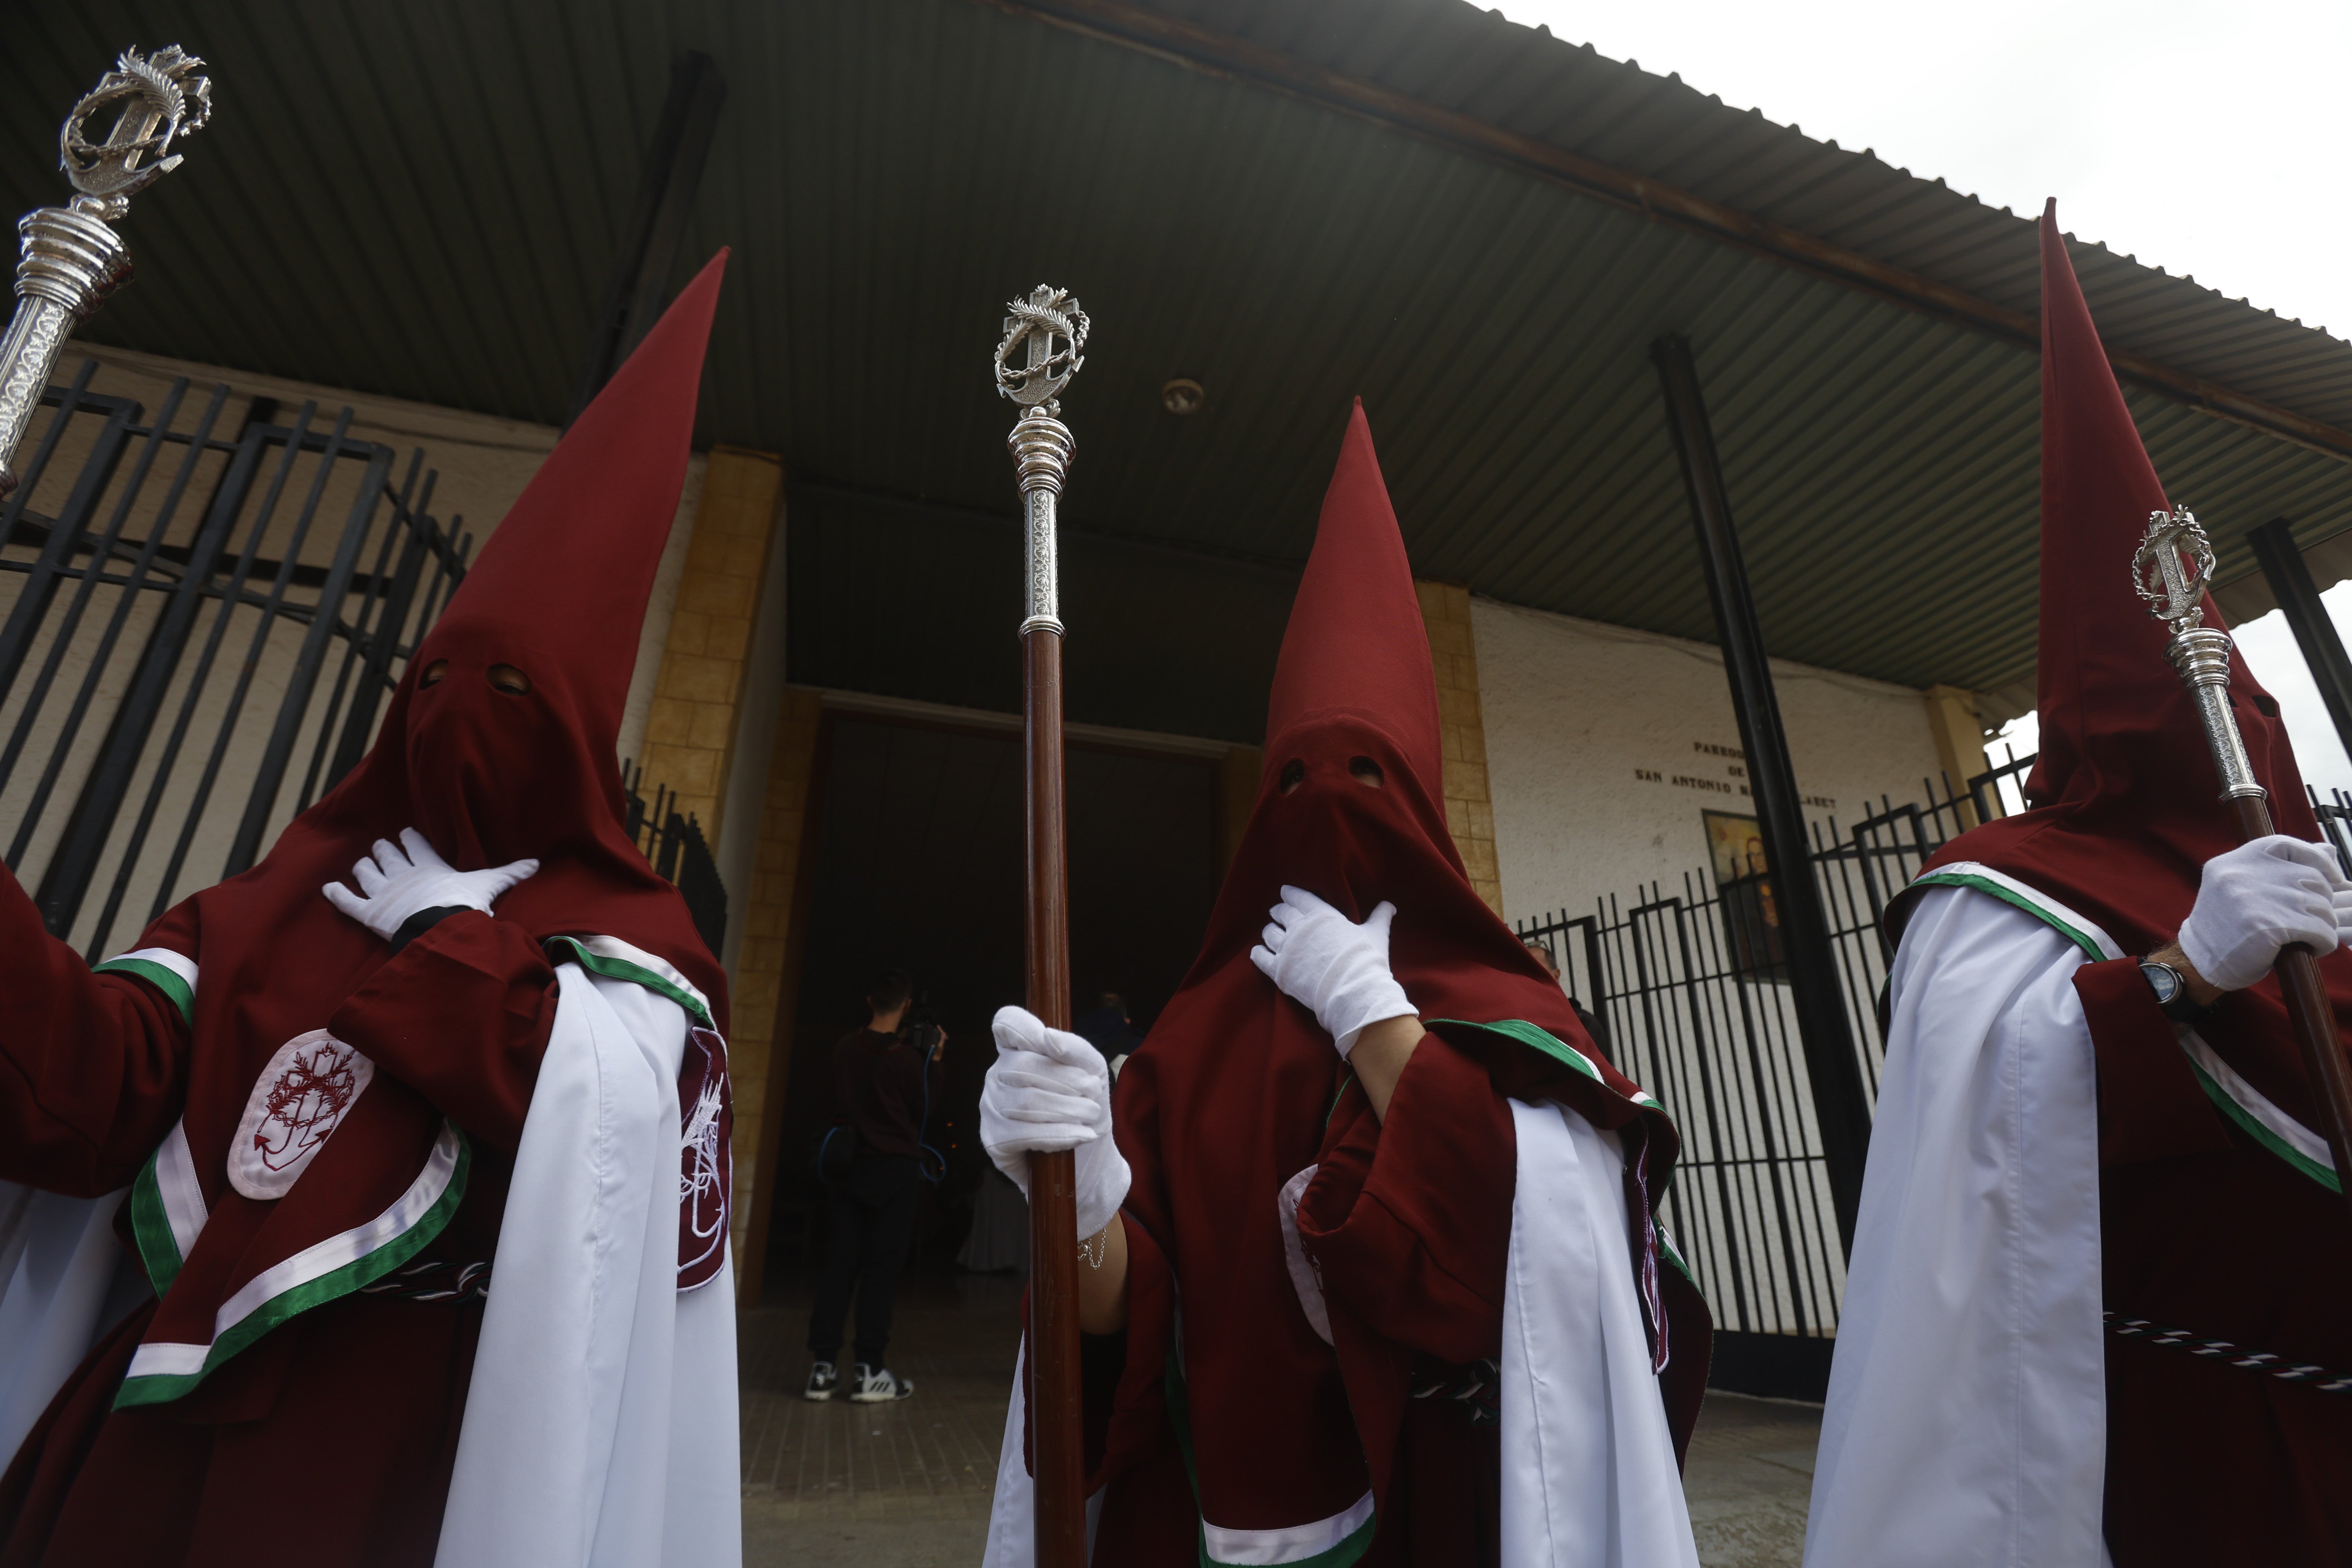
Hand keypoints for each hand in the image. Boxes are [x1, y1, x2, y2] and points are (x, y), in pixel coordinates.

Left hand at [322, 828, 539, 942]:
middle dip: (384, 850)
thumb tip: (536, 863)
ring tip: (362, 865)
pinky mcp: (368, 913)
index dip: (410, 838)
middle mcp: (402, 874)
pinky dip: (336, 894)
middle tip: (382, 847)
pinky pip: (347, 901)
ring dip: (364, 868)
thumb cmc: (463, 905)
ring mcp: (383, 892)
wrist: (439, 927)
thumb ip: (508, 875)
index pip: (417, 845)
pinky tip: (328, 887)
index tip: (406, 833)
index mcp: (429, 866)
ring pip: (367, 873)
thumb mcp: (488, 886)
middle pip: (388, 855)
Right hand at [929, 1027, 948, 1060]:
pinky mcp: (938, 1047)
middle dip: (940, 1030)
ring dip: (939, 1033)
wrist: (935, 1060)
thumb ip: (942, 1041)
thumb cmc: (937, 1054)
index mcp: (944, 1042)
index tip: (937, 1026)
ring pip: (941, 1037)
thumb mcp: (939, 1047)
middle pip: (943, 1035)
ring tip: (936, 1030)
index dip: (941, 1029)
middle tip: (937, 1027)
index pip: (943, 1034)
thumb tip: (943, 1034)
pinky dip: (937, 1037)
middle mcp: (943, 1043)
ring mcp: (940, 1045)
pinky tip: (935, 1036)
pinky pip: (938, 1040)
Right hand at [980, 1005, 1129, 1239]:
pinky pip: (1022, 1133)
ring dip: (1067, 1109)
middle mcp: (997, 1074)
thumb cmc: (1085, 1105)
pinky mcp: (992, 1139)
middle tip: (1094, 1095)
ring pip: (1025, 1101)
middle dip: (1066, 1081)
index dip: (1023, 1027)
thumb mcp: (1093, 1071)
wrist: (1087, 1157)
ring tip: (1091, 1116)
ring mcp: (990, 1106)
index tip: (1050, 1042)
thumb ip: (1075, 1048)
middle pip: (1023, 1065)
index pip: (1006, 1023)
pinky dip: (1058, 1135)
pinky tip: (1080, 1136)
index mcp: (1017, 1049)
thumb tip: (1048, 1038)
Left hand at [1249, 885, 1414, 1057]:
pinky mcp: (1278, 970)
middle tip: (1277, 912)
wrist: (1354, 991)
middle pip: (1282, 913)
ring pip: (1269, 933)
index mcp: (1321, 914)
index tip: (1284, 892)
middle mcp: (1299, 927)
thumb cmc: (1366, 960)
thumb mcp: (1376, 934)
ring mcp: (1287, 948)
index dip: (1290, 894)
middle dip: (1279, 911)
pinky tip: (1257, 952)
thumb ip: (1379, 917)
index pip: (1299, 897)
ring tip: (1270, 933)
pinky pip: (1260, 957)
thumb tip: (1390, 905)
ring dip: (1269, 932)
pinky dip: (1257, 953)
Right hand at [2177, 835, 2351, 991]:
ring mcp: (2257, 899)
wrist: (2200, 960)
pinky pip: (2321, 932)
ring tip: (2306, 936)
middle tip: (2309, 919)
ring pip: (2322, 907)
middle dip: (2321, 902)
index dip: (2317, 860)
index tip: (2330, 878)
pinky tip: (2309, 947)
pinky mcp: (2268, 927)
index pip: (2290, 846)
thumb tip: (2330, 849)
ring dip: (2323, 925)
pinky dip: (2324, 943)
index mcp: (2237, 860)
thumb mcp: (2243, 884)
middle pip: (2313, 880)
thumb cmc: (2227, 924)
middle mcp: (2245, 874)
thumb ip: (2282, 865)